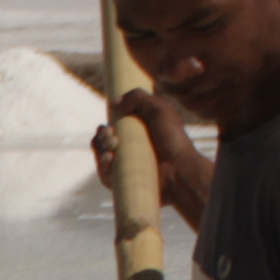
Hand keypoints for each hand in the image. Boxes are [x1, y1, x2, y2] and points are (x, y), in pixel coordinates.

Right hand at [91, 88, 208, 221]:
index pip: (112, 128)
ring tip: (114, 144)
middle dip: (102, 135)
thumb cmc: (172, 139)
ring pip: (100, 156)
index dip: (106, 125)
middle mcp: (129, 149)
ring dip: (100, 147)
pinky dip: (102, 165)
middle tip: (111, 133)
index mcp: (136, 134)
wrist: (179, 168)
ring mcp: (124, 166)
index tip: (108, 123)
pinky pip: (103, 174)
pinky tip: (110, 158)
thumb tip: (113, 103)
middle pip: (102, 141)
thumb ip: (138, 97)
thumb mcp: (159, 110)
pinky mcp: (121, 182)